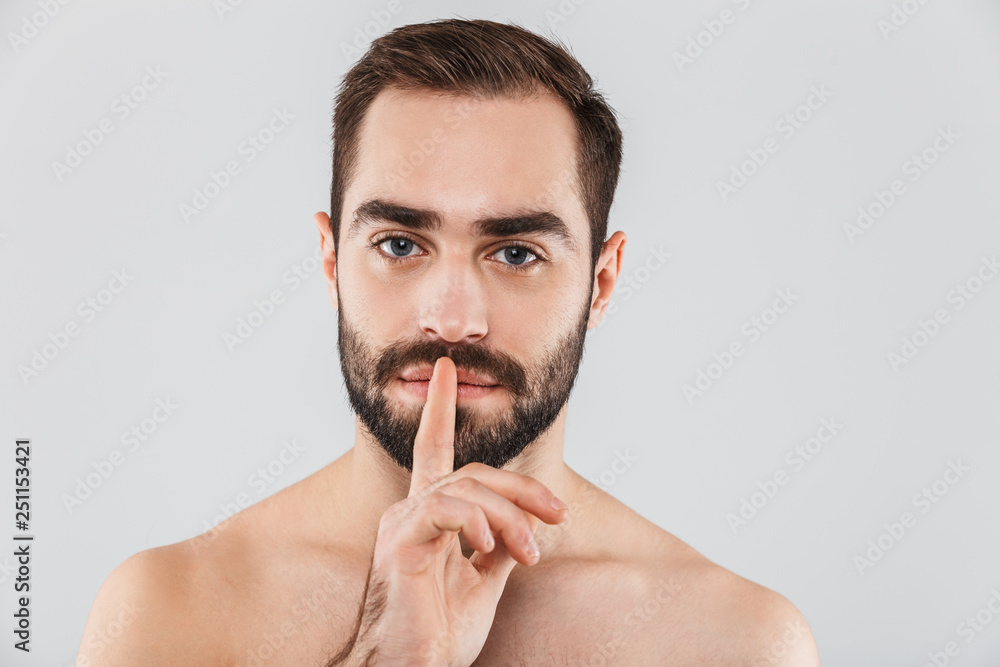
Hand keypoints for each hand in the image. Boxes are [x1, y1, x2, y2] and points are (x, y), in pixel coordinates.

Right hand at [331, 356, 569, 666]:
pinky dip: (476, 523)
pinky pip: (444, 510)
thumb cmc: (439, 633)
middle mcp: (410, 511)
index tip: (446, 369)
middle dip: (523, 489)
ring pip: (466, 487)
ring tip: (530, 552)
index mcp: (428, 516)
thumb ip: (500, 545)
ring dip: (510, 516)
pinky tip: (489, 547)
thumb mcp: (483, 582)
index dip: (440, 408)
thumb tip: (526, 522)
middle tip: (559, 515)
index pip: (434, 450)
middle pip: (474, 472)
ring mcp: (402, 525)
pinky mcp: (400, 543)